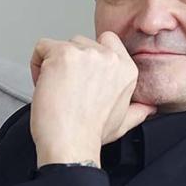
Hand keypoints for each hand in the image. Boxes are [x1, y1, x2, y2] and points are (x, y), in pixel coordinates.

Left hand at [29, 31, 156, 167]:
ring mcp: (87, 54)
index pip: (108, 41)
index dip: (92, 55)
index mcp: (126, 69)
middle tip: (67, 87)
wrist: (71, 144)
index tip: (84, 75)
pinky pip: (42, 47)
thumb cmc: (91, 134)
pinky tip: (43, 82)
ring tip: (55, 87)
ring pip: (62, 45)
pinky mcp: (63, 55)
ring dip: (54, 63)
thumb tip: (149, 109)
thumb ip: (138, 110)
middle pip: (82, 42)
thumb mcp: (124, 122)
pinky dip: (37, 62)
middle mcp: (110, 58)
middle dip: (72, 62)